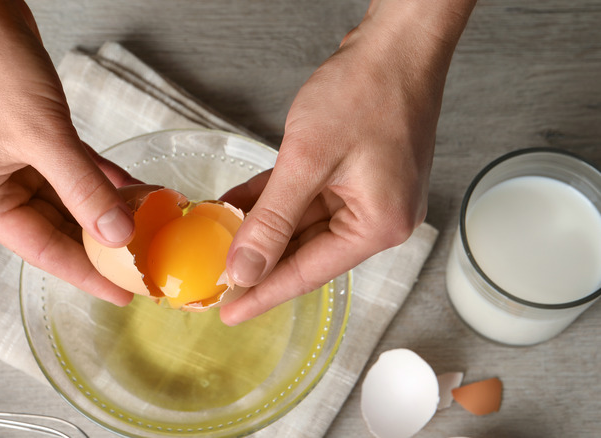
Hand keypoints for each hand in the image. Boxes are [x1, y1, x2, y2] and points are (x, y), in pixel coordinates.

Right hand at [0, 0, 137, 304]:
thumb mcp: (41, 135)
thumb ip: (83, 188)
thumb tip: (118, 234)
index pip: (43, 250)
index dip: (86, 273)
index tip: (123, 292)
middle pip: (57, 226)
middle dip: (102, 241)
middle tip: (146, 260)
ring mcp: (11, 161)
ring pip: (68, 198)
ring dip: (106, 207)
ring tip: (150, 224)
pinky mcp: (30, 137)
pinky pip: (72, 169)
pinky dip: (100, 178)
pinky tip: (132, 188)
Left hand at [219, 0, 476, 324]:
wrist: (395, 45)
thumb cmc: (367, 92)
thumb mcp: (307, 161)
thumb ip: (272, 220)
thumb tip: (246, 268)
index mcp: (377, 226)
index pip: (309, 272)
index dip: (264, 293)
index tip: (229, 312)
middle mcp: (377, 218)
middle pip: (306, 251)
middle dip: (259, 260)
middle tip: (216, 278)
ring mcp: (366, 195)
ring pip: (301, 224)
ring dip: (261, 228)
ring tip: (218, 240)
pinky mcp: (354, 174)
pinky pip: (306, 197)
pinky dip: (274, 202)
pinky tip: (239, 206)